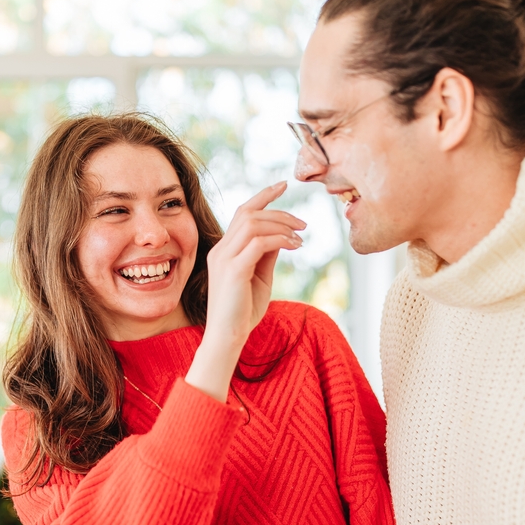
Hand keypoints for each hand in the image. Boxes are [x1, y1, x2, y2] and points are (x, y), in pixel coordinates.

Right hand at [184, 181, 304, 401]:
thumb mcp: (260, 277)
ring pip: (253, 223)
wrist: (228, 338)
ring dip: (282, 225)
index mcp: (224, 250)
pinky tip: (295, 246)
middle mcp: (220, 250)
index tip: (283, 185)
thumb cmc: (243, 312)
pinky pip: (259, 242)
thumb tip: (283, 234)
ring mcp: (225, 259)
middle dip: (279, 211)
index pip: (242, 213)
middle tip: (303, 223)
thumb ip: (267, 254)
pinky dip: (280, 239)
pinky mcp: (234, 270)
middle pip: (248, 213)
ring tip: (301, 236)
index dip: (263, 196)